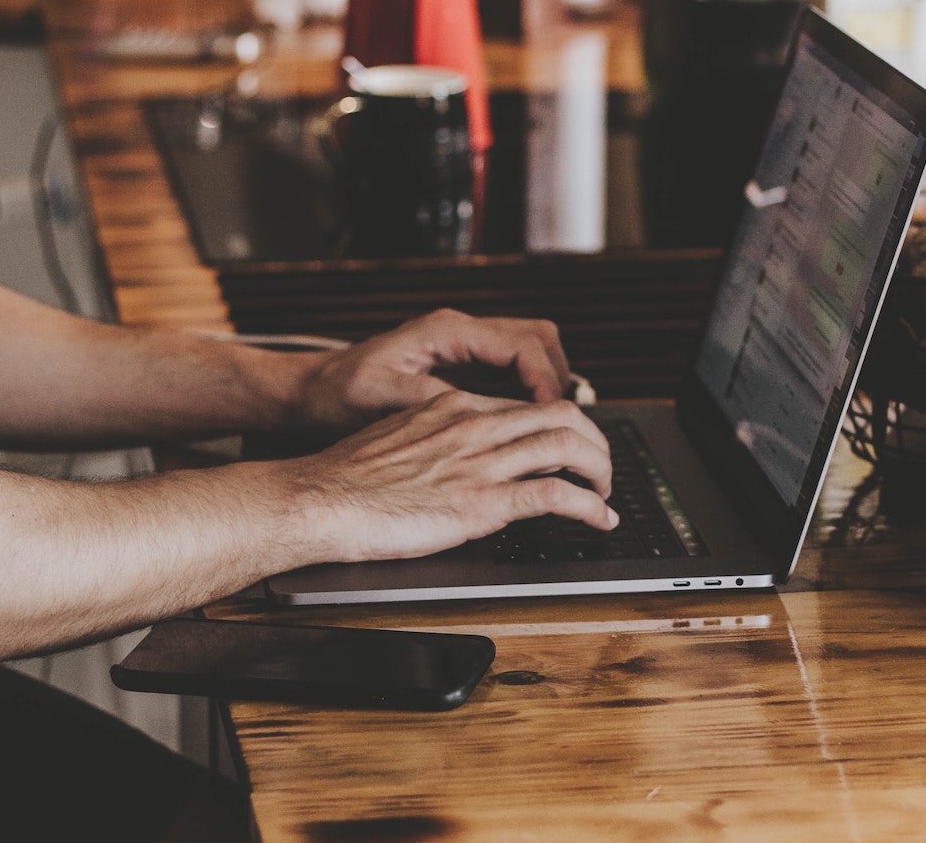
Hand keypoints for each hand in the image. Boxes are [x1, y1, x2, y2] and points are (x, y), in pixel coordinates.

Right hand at [283, 390, 616, 562]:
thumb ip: (437, 440)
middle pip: (562, 415)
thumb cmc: (346, 479)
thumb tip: (460, 458)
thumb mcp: (398, 439)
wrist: (319, 499)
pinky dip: (590, 508)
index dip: (562, 425)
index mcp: (453, 407)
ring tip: (607, 494)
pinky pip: (556, 496)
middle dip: (595, 440)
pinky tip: (600, 520)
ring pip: (568, 447)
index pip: (527, 405)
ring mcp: (480, 462)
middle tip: (601, 468)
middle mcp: (473, 426)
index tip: (572, 446)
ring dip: (601, 472)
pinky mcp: (482, 502)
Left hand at [292, 309, 572, 438]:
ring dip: (547, 386)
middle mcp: (460, 331)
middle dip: (559, 379)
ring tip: (550, 430)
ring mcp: (462, 346)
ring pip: (531, 352)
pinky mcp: (460, 366)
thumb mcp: (380, 400)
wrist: (309, 393)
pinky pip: (511, 372)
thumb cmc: (336, 395)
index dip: (546, 382)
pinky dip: (527, 395)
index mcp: (446, 332)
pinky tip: (522, 429)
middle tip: (563, 425)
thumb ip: (433, 401)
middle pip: (539, 340)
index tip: (554, 418)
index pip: (522, 345)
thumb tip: (482, 414)